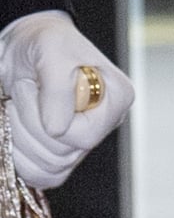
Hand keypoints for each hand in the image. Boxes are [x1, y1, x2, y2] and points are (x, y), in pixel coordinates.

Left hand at [0, 11, 133, 189]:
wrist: (23, 47)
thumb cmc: (43, 41)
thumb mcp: (51, 51)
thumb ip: (58, 89)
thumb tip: (58, 129)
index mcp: (115, 99)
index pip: (83, 135)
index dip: (46, 118)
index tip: (33, 86)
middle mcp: (105, 125)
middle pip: (63, 154)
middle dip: (28, 124)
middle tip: (20, 92)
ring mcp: (83, 144)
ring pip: (49, 168)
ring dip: (19, 137)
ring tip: (17, 106)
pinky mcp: (60, 156)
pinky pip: (40, 176)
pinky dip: (19, 157)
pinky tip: (13, 130)